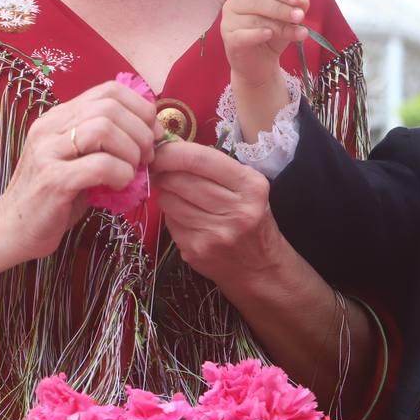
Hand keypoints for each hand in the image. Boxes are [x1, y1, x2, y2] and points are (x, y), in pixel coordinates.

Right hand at [0, 79, 156, 261]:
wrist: (11, 229)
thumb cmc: (56, 195)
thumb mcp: (81, 158)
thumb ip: (107, 140)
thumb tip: (153, 130)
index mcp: (59, 116)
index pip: (110, 89)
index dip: (141, 108)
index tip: (153, 132)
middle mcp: (49, 127)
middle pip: (110, 107)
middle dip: (141, 132)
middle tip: (146, 157)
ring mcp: (47, 152)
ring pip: (103, 129)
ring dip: (131, 152)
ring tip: (132, 172)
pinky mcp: (52, 180)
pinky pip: (99, 165)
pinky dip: (121, 174)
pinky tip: (119, 185)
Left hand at [151, 140, 286, 283]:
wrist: (260, 270)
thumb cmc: (254, 220)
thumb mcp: (250, 189)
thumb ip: (218, 169)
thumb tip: (172, 151)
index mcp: (251, 186)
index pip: (201, 159)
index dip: (173, 151)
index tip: (160, 150)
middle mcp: (235, 209)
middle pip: (180, 179)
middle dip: (164, 171)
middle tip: (161, 169)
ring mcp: (213, 233)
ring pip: (169, 200)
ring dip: (166, 192)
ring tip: (177, 194)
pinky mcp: (195, 250)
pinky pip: (169, 221)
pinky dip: (171, 214)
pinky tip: (184, 215)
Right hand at [221, 0, 309, 90]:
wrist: (260, 63)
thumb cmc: (272, 37)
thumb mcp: (286, 21)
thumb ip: (294, 10)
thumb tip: (303, 2)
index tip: (299, 0)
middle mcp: (235, 4)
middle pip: (257, 2)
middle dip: (281, 9)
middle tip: (300, 17)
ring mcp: (229, 22)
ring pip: (254, 20)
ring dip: (279, 26)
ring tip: (299, 33)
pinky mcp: (229, 39)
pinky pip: (242, 35)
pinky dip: (256, 34)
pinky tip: (268, 34)